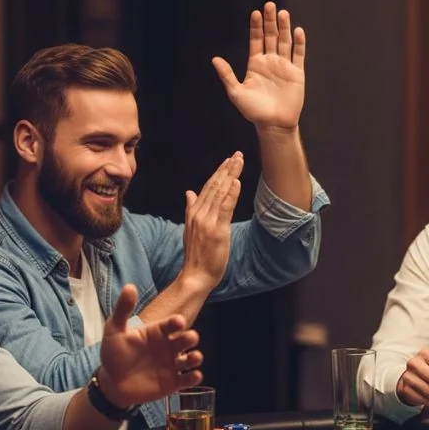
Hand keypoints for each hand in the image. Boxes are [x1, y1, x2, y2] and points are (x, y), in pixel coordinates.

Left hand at [98, 285, 202, 406]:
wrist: (111, 384)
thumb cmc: (114, 355)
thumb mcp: (115, 330)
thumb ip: (123, 309)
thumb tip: (129, 286)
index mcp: (158, 332)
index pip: (172, 324)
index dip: (176, 322)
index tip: (178, 322)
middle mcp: (169, 347)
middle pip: (185, 340)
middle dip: (190, 338)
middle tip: (191, 338)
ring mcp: (172, 364)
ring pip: (191, 359)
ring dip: (196, 357)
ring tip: (194, 358)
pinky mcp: (174, 382)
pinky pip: (187, 379)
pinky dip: (194, 378)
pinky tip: (195, 376)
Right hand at [180, 153, 242, 291]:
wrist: (195, 275)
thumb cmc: (197, 255)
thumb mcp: (191, 228)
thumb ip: (191, 209)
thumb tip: (189, 192)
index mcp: (194, 212)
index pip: (208, 187)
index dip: (218, 172)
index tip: (228, 159)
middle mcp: (199, 214)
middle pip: (214, 186)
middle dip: (227, 169)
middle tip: (237, 154)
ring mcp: (208, 222)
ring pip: (220, 193)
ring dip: (230, 175)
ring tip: (239, 161)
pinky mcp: (218, 231)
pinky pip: (225, 209)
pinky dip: (231, 194)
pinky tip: (237, 182)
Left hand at [213, 1, 304, 129]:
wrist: (274, 124)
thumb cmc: (254, 111)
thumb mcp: (236, 93)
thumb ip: (227, 75)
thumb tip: (214, 59)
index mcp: (256, 64)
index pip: (256, 40)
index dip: (256, 26)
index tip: (256, 13)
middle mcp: (270, 62)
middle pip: (271, 36)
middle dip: (270, 21)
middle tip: (270, 5)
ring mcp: (284, 67)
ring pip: (285, 42)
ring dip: (284, 28)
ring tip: (283, 13)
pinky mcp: (297, 74)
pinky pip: (298, 55)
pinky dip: (299, 43)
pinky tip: (298, 31)